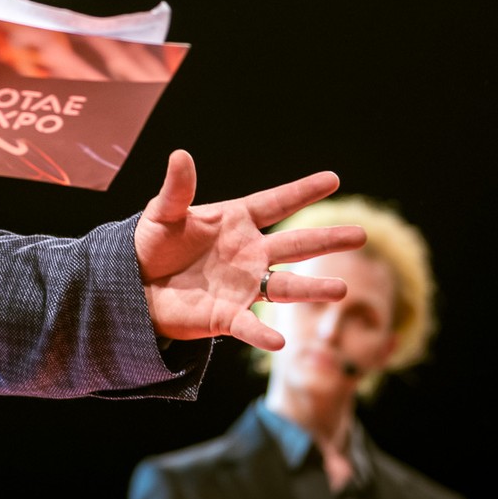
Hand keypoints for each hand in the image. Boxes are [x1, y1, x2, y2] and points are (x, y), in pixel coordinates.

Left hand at [133, 150, 356, 349]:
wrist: (135, 287)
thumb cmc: (151, 245)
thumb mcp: (162, 214)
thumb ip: (176, 190)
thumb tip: (180, 155)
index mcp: (236, 222)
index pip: (276, 203)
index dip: (303, 192)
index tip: (333, 179)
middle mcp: (249, 254)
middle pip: (295, 245)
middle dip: (327, 240)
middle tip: (362, 235)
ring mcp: (243, 286)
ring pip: (286, 287)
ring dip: (313, 289)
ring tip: (342, 290)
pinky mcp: (227, 317)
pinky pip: (249, 326)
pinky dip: (263, 335)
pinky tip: (280, 343)